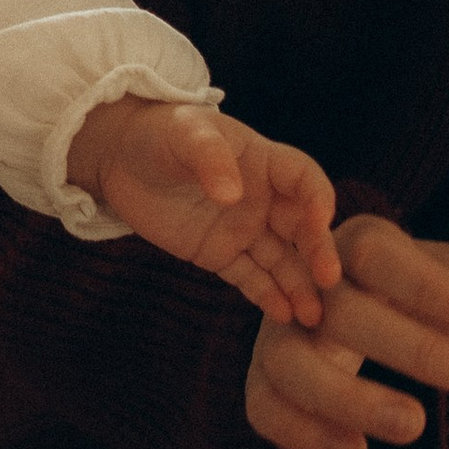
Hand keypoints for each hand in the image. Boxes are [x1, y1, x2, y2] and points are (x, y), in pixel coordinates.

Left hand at [64, 97, 340, 324]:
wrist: (119, 157)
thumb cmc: (158, 133)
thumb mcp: (184, 134)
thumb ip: (210, 158)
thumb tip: (232, 195)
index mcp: (263, 161)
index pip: (304, 180)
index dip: (318, 200)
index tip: (320, 223)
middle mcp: (262, 198)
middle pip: (301, 227)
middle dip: (318, 253)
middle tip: (329, 281)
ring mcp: (242, 229)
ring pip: (281, 260)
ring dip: (300, 286)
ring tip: (313, 316)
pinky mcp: (219, 253)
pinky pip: (250, 277)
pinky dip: (267, 296)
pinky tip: (284, 315)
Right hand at [245, 219, 448, 448]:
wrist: (362, 314)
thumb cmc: (423, 295)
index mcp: (361, 244)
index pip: (380, 255)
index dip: (428, 289)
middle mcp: (311, 286)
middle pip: (344, 311)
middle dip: (417, 349)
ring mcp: (280, 335)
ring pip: (292, 364)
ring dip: (351, 398)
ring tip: (417, 426)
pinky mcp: (263, 384)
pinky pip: (265, 410)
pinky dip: (305, 435)